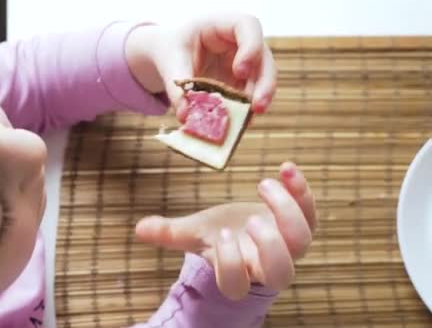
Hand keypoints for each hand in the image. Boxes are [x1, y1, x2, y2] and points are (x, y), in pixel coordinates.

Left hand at [126, 12, 276, 115]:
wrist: (170, 56)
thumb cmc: (172, 49)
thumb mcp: (170, 61)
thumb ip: (178, 86)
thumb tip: (186, 116)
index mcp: (223, 24)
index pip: (248, 26)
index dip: (250, 47)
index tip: (239, 70)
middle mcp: (240, 43)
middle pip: (263, 57)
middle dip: (264, 83)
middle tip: (257, 107)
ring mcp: (245, 63)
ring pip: (262, 80)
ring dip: (257, 101)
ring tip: (247, 122)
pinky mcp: (242, 83)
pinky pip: (249, 97)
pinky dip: (244, 111)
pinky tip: (238, 126)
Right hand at [134, 162, 316, 300]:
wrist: (249, 231)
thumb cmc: (221, 236)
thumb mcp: (195, 233)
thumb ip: (169, 232)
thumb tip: (139, 228)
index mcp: (237, 270)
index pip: (236, 284)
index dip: (230, 264)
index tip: (221, 234)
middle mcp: (267, 263)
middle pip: (281, 273)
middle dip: (270, 247)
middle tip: (250, 221)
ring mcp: (290, 244)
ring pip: (302, 240)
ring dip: (287, 211)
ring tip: (264, 184)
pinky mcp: (303, 222)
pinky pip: (311, 210)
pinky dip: (301, 189)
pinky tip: (286, 167)